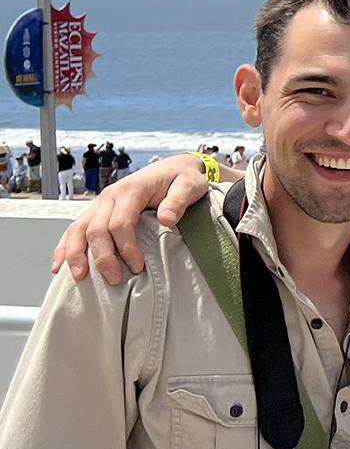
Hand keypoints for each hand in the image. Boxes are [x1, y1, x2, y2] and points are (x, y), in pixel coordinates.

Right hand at [50, 154, 217, 284]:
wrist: (174, 168)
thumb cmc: (182, 179)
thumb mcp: (190, 185)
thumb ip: (178, 201)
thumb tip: (166, 219)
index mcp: (131, 190)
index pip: (120, 222)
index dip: (126, 247)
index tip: (137, 267)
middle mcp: (110, 196)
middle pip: (96, 229)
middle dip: (102, 257)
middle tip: (115, 280)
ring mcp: (101, 204)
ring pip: (79, 229)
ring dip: (76, 254)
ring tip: (79, 277)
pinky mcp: (98, 212)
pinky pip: (76, 229)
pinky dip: (65, 247)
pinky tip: (60, 265)